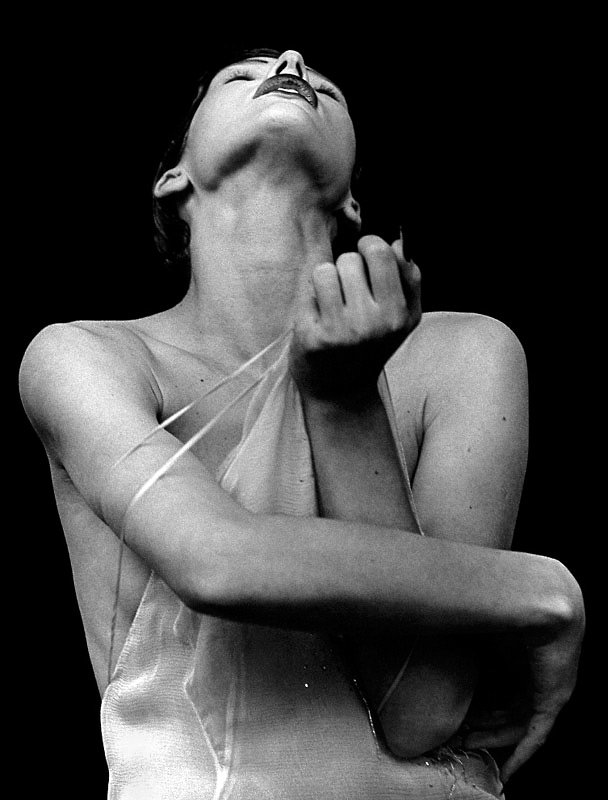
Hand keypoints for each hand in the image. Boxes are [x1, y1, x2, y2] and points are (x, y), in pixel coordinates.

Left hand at [290, 234, 420, 404]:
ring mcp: (343, 332)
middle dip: (345, 266)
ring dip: (326, 281)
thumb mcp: (403, 318)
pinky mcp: (315, 338)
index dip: (368, 246)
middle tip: (347, 291)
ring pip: (325, 271)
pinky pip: (308, 293)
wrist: (342, 392)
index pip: (382, 251)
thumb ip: (409, 279)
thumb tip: (397, 242)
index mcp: (400, 314)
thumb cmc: (370, 346)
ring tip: (332, 304)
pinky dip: (310, 300)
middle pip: (351, 259)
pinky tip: (318, 319)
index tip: (364, 261)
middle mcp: (375, 323)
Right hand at [460, 579, 584, 783]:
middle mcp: (532, 666)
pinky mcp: (554, 696)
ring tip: (471, 747)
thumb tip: (411, 619)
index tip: (456, 714)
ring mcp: (546, 682)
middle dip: (483, 724)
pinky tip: (506, 769)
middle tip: (460, 737)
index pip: (497, 683)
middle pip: (509, 706)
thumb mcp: (470, 619)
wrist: (536, 591)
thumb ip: (450, 629)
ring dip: (496, 739)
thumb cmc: (499, 595)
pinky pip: (537, 732)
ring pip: (520, 721)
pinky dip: (521, 752)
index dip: (476, 701)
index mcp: (514, 645)